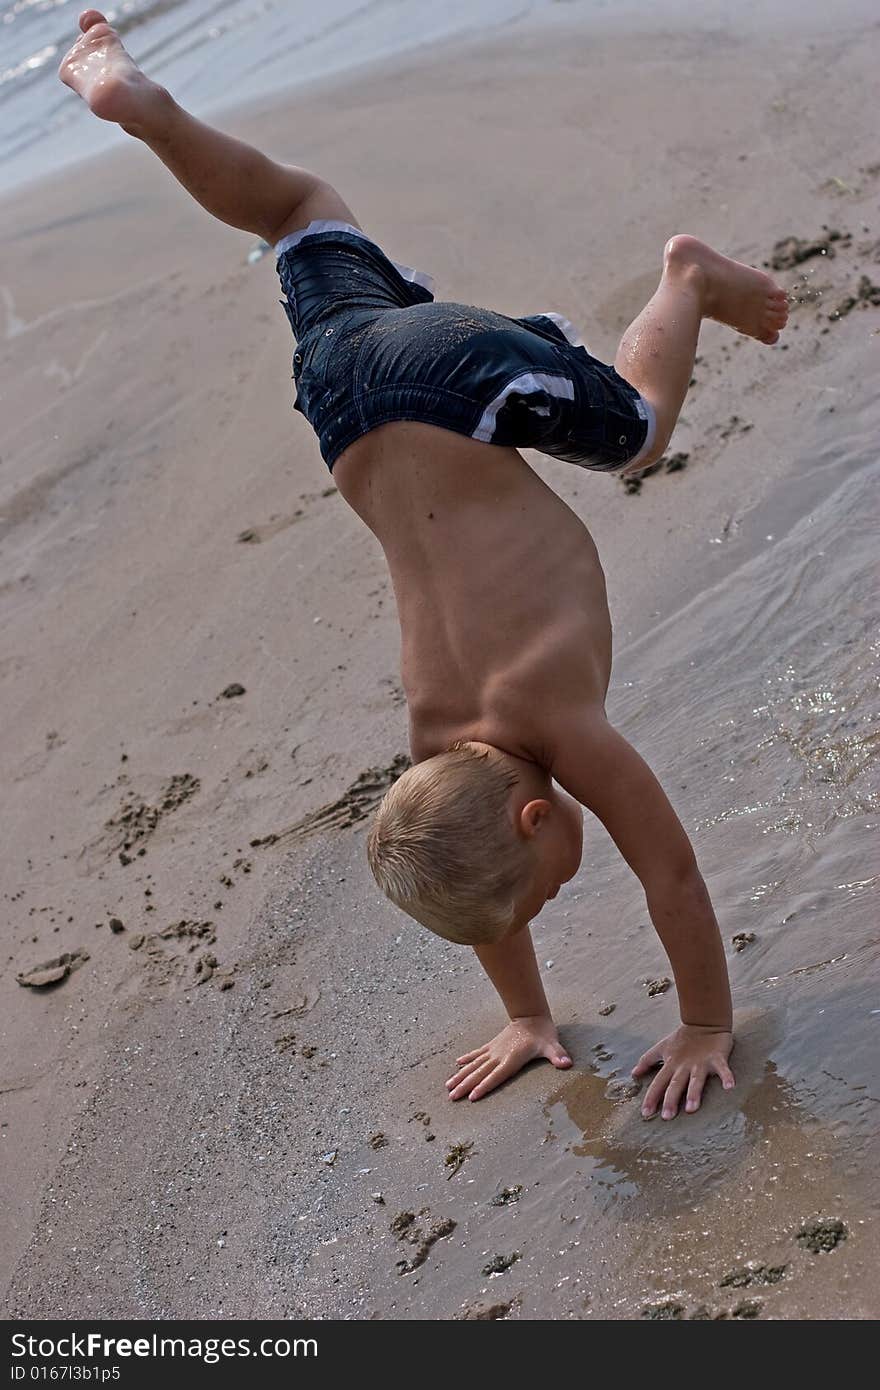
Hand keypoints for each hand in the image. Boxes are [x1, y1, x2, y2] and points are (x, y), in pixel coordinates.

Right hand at [445, 1016, 571, 1101]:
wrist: (532, 1015)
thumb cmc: (543, 1033)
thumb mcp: (552, 1045)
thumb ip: (557, 1055)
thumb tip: (567, 1063)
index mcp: (511, 1058)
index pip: (496, 1076)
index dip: (484, 1086)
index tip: (472, 1096)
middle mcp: (499, 1055)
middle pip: (480, 1073)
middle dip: (465, 1085)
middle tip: (452, 1096)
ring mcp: (494, 1050)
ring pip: (474, 1065)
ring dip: (461, 1075)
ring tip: (448, 1086)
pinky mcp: (492, 1045)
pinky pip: (476, 1054)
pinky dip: (466, 1059)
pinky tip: (456, 1064)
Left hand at [633, 1023, 734, 1118]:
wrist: (704, 1021)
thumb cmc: (682, 1039)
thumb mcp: (662, 1048)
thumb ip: (647, 1060)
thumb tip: (633, 1074)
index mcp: (671, 1064)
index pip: (658, 1083)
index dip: (651, 1097)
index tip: (645, 1113)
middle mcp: (684, 1066)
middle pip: (676, 1084)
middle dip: (670, 1100)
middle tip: (666, 1117)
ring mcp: (701, 1063)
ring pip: (696, 1080)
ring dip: (694, 1093)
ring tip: (691, 1108)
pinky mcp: (717, 1058)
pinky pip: (723, 1068)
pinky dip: (727, 1076)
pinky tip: (730, 1087)